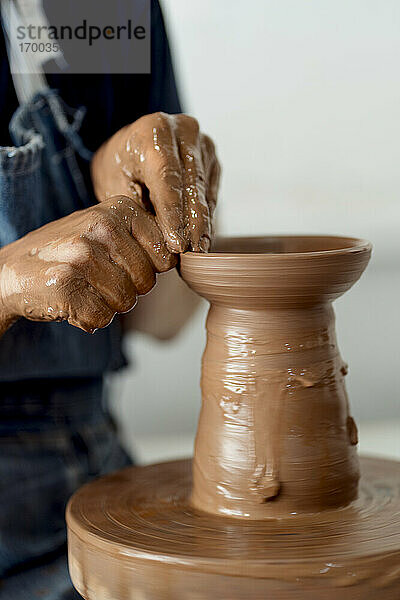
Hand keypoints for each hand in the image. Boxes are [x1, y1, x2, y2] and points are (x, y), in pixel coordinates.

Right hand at [0, 197, 175, 333]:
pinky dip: (88, 318)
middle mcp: (101, 226)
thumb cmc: (65, 252)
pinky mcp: (65, 285)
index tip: (121, 264)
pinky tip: (71, 301)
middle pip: (147, 282)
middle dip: (127, 289)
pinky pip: (102, 318)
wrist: (11, 271)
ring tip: (82, 287)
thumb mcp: (105, 229)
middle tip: (96, 278)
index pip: (166, 254)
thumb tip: (182, 254)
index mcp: (119, 208)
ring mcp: (82, 256)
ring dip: (106, 304)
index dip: (147, 269)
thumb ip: (142, 237)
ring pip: (125, 302)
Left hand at [91, 112, 219, 252]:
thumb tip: (160, 240)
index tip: (177, 244)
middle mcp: (182, 131)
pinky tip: (200, 237)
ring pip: (205, 191)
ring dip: (201, 224)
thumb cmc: (120, 166)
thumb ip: (136, 208)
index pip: (166, 178)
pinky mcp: (211, 158)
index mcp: (153, 131)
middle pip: (191, 184)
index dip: (173, 214)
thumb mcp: (115, 185)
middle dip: (192, 224)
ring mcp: (201, 143)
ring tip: (197, 251)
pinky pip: (211, 192)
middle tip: (191, 253)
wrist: (132, 145)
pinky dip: (205, 216)